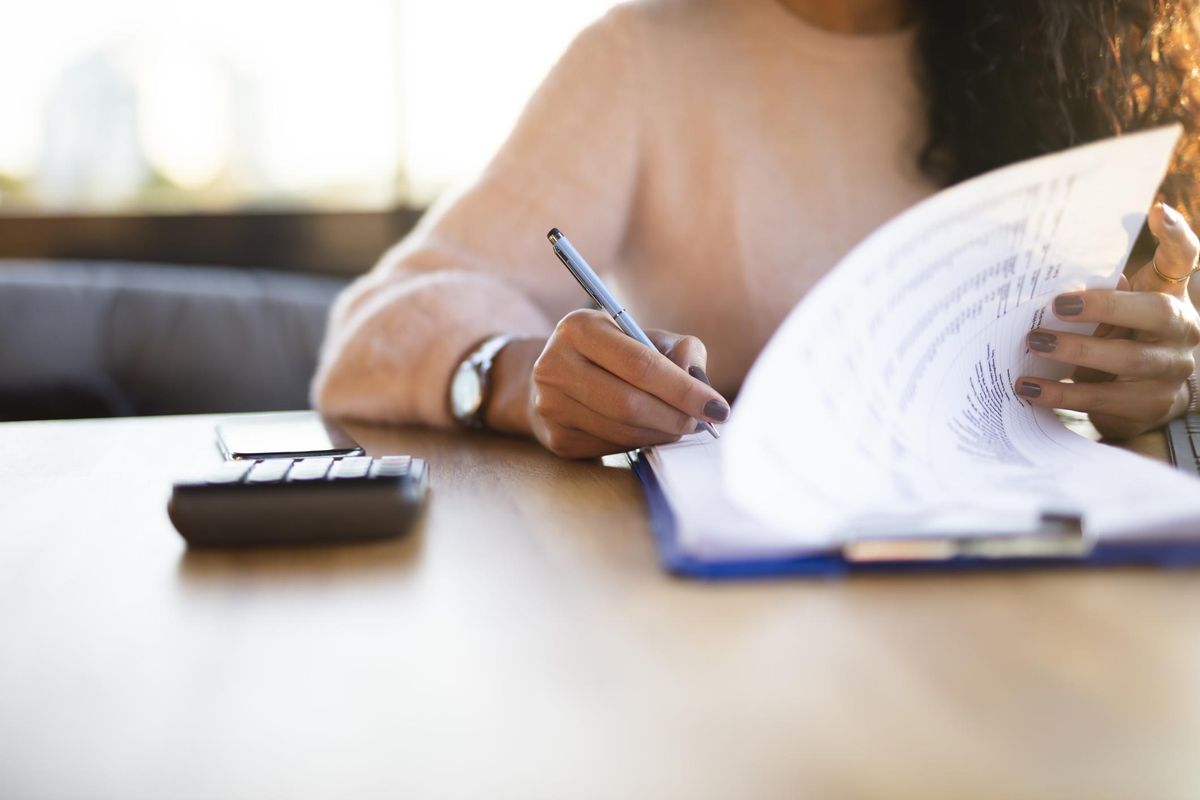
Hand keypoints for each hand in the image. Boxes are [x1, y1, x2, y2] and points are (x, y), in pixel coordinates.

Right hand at [490, 309, 728, 457]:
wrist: (556, 378)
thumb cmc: (613, 354)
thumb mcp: (644, 336)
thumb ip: (680, 349)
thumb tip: (700, 381)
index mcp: (579, 327)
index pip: (640, 365)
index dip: (684, 389)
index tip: (719, 407)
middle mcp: (554, 365)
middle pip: (629, 403)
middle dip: (676, 417)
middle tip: (702, 423)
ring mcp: (551, 405)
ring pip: (623, 430)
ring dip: (662, 433)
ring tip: (680, 425)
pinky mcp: (556, 438)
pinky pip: (612, 447)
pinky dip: (641, 443)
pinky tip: (651, 431)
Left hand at [1015, 202, 1199, 438]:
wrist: (1146, 403)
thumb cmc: (1123, 342)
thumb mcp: (1119, 314)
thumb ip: (1103, 294)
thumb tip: (1052, 280)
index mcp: (1171, 297)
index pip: (1183, 259)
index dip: (1175, 235)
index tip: (1156, 211)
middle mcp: (1182, 331)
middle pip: (1155, 313)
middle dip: (1106, 307)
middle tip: (1058, 305)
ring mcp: (1170, 370)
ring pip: (1127, 360)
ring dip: (1076, 351)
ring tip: (1035, 343)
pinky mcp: (1148, 406)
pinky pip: (1100, 399)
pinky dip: (1060, 393)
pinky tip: (1029, 388)